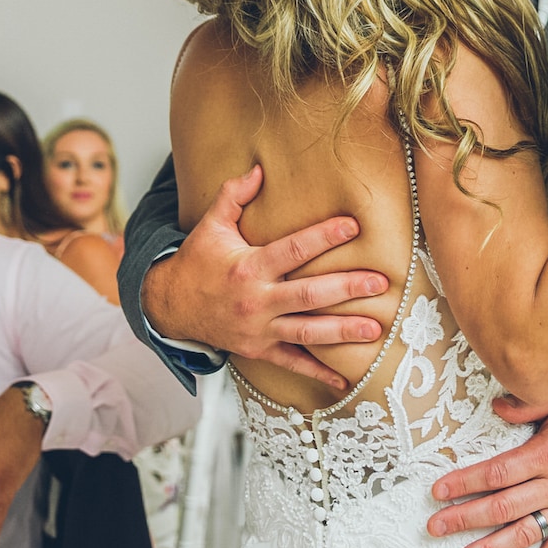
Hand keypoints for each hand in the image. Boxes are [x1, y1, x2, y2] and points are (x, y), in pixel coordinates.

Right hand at [143, 164, 388, 390]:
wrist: (169, 306)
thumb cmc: (197, 262)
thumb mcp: (211, 225)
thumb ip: (234, 195)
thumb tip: (259, 168)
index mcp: (248, 266)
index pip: (292, 250)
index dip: (323, 237)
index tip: (352, 226)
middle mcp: (256, 300)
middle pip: (308, 295)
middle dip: (345, 288)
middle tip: (378, 282)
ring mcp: (259, 329)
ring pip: (307, 332)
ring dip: (342, 332)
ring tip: (374, 328)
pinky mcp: (259, 349)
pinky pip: (292, 363)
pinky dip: (317, 373)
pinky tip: (344, 379)